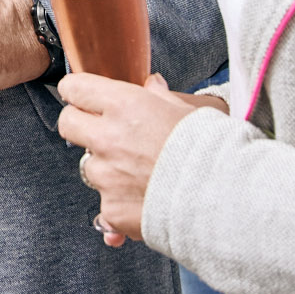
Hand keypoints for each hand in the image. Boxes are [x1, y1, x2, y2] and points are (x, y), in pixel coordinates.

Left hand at [55, 73, 220, 243]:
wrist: (227, 198)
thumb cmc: (213, 150)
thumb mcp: (191, 112)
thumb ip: (163, 98)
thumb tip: (153, 85)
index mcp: (125, 105)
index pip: (75, 88)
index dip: (79, 92)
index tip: (84, 97)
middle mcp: (108, 138)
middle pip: (67, 123)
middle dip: (80, 125)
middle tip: (102, 133)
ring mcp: (107, 175)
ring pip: (87, 166)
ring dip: (106, 168)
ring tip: (140, 174)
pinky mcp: (111, 208)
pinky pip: (105, 202)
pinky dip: (120, 203)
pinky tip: (146, 200)